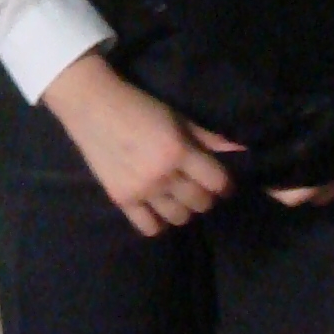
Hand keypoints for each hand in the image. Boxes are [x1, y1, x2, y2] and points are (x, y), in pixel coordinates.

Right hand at [39, 51, 239, 235]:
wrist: (92, 105)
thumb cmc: (138, 105)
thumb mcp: (178, 117)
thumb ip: (208, 137)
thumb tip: (241, 150)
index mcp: (178, 151)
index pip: (217, 182)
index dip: (225, 184)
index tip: (222, 182)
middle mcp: (162, 176)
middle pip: (201, 203)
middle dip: (205, 196)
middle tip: (198, 186)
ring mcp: (141, 191)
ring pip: (179, 218)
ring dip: (184, 209)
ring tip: (178, 196)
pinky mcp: (121, 199)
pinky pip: (149, 228)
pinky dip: (159, 222)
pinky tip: (158, 208)